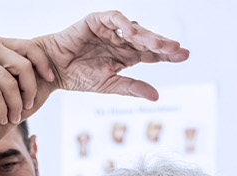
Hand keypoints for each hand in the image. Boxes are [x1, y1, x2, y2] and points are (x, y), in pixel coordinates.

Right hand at [0, 37, 54, 124]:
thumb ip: (6, 64)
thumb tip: (38, 75)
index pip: (30, 48)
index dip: (44, 64)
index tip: (51, 80)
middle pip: (25, 68)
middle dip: (31, 90)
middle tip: (29, 107)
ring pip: (11, 85)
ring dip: (16, 106)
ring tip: (14, 119)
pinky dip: (1, 111)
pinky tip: (0, 119)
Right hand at [32, 11, 189, 100]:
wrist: (52, 71)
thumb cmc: (78, 77)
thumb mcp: (109, 84)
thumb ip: (131, 87)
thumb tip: (156, 96)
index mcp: (127, 56)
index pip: (152, 54)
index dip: (168, 54)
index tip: (184, 56)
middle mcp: (121, 41)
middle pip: (148, 41)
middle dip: (163, 44)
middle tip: (178, 50)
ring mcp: (110, 30)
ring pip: (135, 29)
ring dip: (148, 36)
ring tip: (160, 44)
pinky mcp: (96, 21)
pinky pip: (114, 18)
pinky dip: (124, 23)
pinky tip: (134, 32)